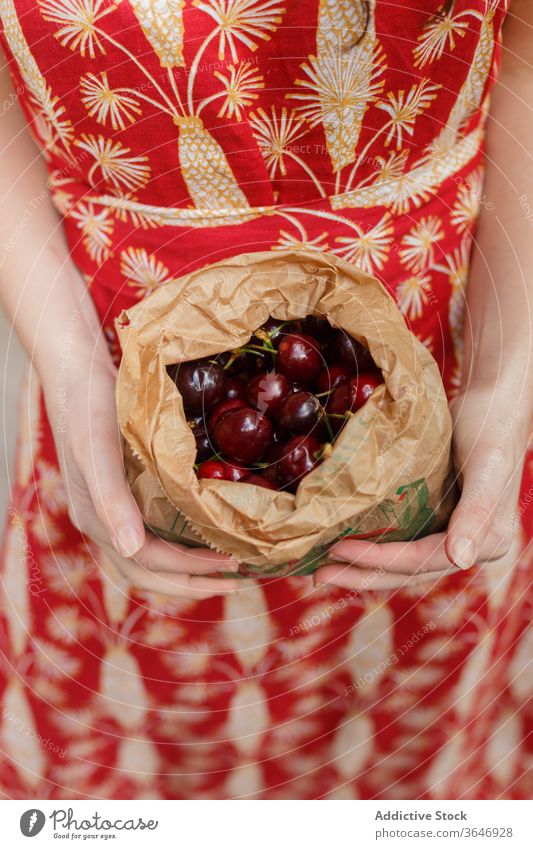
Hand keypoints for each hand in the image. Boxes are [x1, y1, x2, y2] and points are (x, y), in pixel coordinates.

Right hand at [41, 336, 239, 598]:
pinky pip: (151, 529)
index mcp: (96, 520)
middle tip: (236, 580)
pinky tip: (202, 531)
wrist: (76, 371)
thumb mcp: (99, 452)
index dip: (190, 568)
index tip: (231, 562)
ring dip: (186, 566)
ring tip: (224, 564)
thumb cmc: (88, 409)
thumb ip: (112, 500)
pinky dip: (179, 540)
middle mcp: (104, 522)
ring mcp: (112, 508)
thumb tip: (132, 549)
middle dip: (192, 582)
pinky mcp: (122, 490)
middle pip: (148, 571)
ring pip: (149, 555)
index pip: (149, 561)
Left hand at [313, 378, 529, 590]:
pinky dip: (373, 543)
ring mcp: (452, 532)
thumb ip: (477, 512)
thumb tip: (462, 561)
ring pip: (402, 559)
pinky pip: (402, 538)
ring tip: (322, 567)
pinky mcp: (437, 516)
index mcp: (488, 541)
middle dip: (363, 575)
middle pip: (409, 570)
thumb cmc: (492, 424)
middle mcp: (470, 544)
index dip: (380, 559)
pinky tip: (344, 540)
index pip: (424, 561)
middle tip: (318, 574)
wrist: (493, 397)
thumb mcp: (488, 464)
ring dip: (364, 566)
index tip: (339, 550)